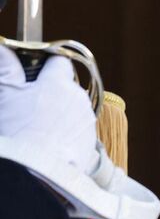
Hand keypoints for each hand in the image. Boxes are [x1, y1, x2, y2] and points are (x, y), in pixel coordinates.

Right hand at [0, 47, 104, 173]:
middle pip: (67, 88)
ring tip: (38, 131)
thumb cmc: (17, 129)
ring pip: (73, 112)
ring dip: (60, 116)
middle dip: (51, 94)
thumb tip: (3, 47)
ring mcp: (87, 122)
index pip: (59, 62)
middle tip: (28, 109)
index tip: (34, 75)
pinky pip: (78, 135)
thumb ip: (6, 69)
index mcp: (59, 83)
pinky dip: (66, 137)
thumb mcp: (5, 94)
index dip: (46, 66)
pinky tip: (50, 146)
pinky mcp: (91, 145)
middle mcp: (78, 99)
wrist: (35, 171)